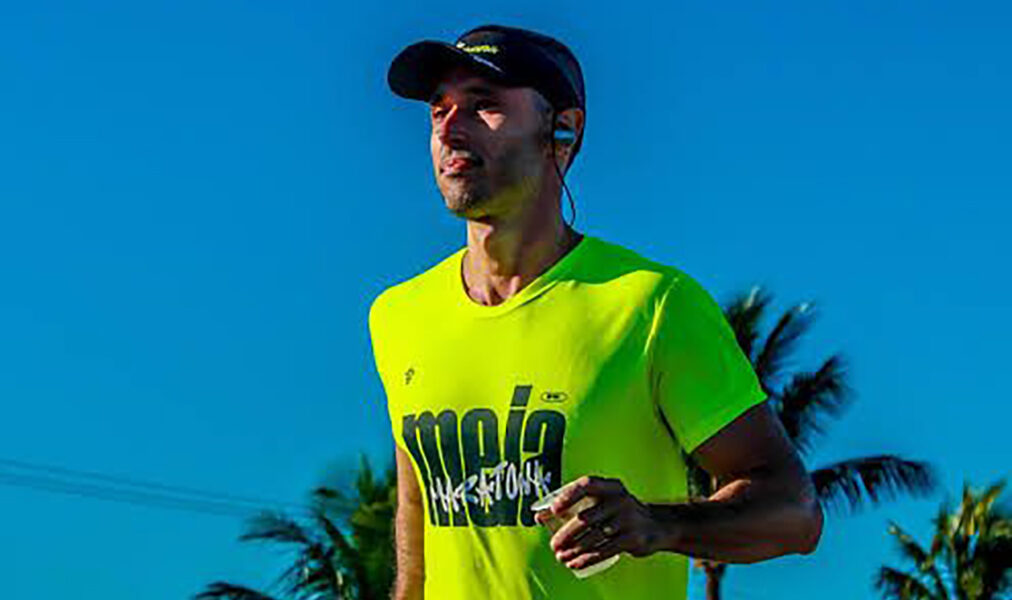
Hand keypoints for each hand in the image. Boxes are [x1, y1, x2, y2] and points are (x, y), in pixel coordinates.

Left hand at [538, 475, 660, 570]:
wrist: (656, 525)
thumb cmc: (618, 512)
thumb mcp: (603, 502)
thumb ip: (575, 506)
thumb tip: (538, 516)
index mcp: (610, 486)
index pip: (587, 484)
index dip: (569, 495)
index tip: (554, 509)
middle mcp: (620, 499)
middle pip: (586, 517)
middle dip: (566, 534)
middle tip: (554, 545)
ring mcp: (629, 518)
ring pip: (594, 536)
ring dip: (574, 549)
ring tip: (561, 557)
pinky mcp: (633, 538)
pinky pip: (606, 550)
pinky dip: (588, 558)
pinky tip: (576, 564)